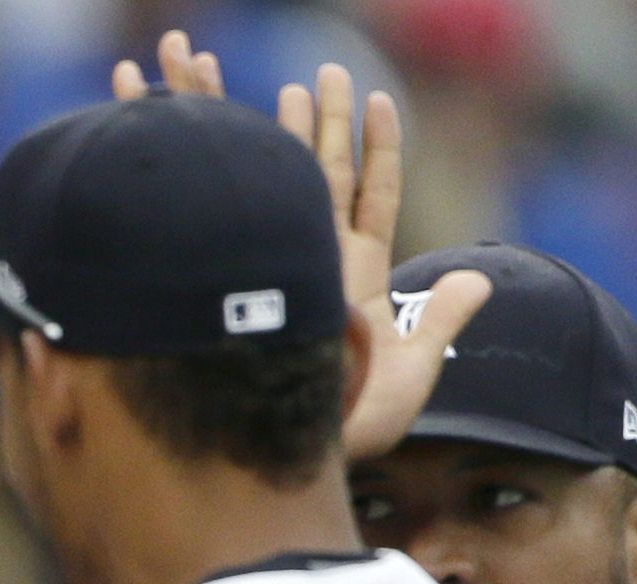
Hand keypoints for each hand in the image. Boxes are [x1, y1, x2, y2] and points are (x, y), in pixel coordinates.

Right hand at [112, 31, 489, 462]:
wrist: (279, 459)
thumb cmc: (339, 434)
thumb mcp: (407, 379)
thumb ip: (440, 324)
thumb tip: (477, 278)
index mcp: (350, 276)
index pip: (372, 198)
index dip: (381, 152)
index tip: (382, 103)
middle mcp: (305, 258)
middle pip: (314, 170)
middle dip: (318, 119)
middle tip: (322, 73)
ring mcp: (263, 257)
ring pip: (257, 172)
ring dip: (250, 118)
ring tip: (247, 71)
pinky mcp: (218, 264)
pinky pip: (201, 191)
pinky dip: (185, 149)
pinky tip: (159, 108)